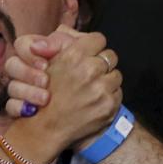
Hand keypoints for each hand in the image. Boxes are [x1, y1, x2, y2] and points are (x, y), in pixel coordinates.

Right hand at [5, 28, 120, 149]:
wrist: (46, 128)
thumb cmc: (44, 93)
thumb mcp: (47, 61)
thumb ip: (63, 42)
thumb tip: (78, 35)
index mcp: (74, 56)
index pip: (98, 39)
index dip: (93, 46)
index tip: (89, 54)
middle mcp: (90, 70)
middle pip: (110, 56)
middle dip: (101, 63)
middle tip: (91, 73)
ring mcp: (101, 89)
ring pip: (116, 74)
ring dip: (106, 80)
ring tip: (92, 88)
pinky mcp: (109, 105)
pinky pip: (118, 92)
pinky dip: (109, 96)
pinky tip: (94, 100)